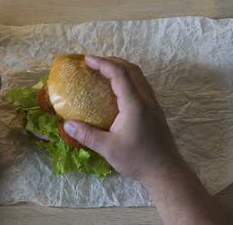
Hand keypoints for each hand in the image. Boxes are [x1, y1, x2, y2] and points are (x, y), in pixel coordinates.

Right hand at [63, 56, 182, 181]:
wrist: (165, 170)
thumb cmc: (138, 159)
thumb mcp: (108, 148)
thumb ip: (87, 135)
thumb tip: (67, 124)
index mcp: (135, 103)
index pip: (119, 74)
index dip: (103, 63)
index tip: (87, 60)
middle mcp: (146, 98)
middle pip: (131, 69)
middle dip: (112, 61)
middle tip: (93, 63)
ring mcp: (153, 103)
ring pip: (138, 76)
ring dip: (121, 68)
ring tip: (104, 71)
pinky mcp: (155, 109)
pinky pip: (141, 85)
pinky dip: (128, 79)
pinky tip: (117, 90)